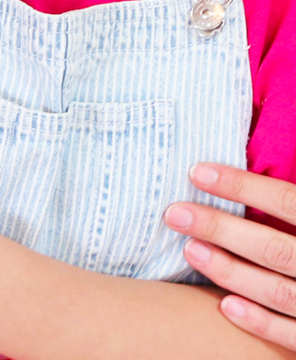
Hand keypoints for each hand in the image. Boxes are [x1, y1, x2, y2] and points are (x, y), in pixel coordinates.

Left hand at [164, 163, 295, 348]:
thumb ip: (295, 197)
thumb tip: (279, 136)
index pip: (289, 202)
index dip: (242, 187)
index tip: (197, 172)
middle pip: (274, 247)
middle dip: (221, 229)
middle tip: (174, 213)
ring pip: (279, 291)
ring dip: (231, 272)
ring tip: (190, 250)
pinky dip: (261, 323)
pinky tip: (226, 306)